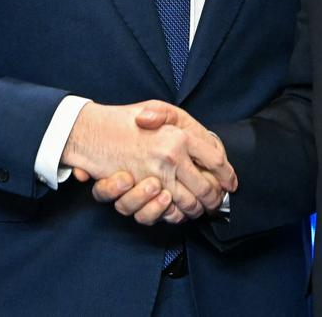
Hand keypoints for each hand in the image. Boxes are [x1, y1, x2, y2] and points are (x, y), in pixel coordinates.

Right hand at [61, 100, 234, 219]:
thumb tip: (210, 148)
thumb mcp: (158, 108)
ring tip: (199, 207)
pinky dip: (174, 214)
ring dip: (196, 208)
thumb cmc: (125, 119)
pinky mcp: (140, 193)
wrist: (90, 131)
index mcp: (180, 136)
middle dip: (214, 197)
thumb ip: (184, 124)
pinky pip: (165, 212)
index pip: (216, 160)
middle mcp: (171, 157)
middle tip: (216, 200)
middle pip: (205, 187)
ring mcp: (156, 176)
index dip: (227, 174)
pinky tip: (177, 210)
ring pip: (187, 203)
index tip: (231, 182)